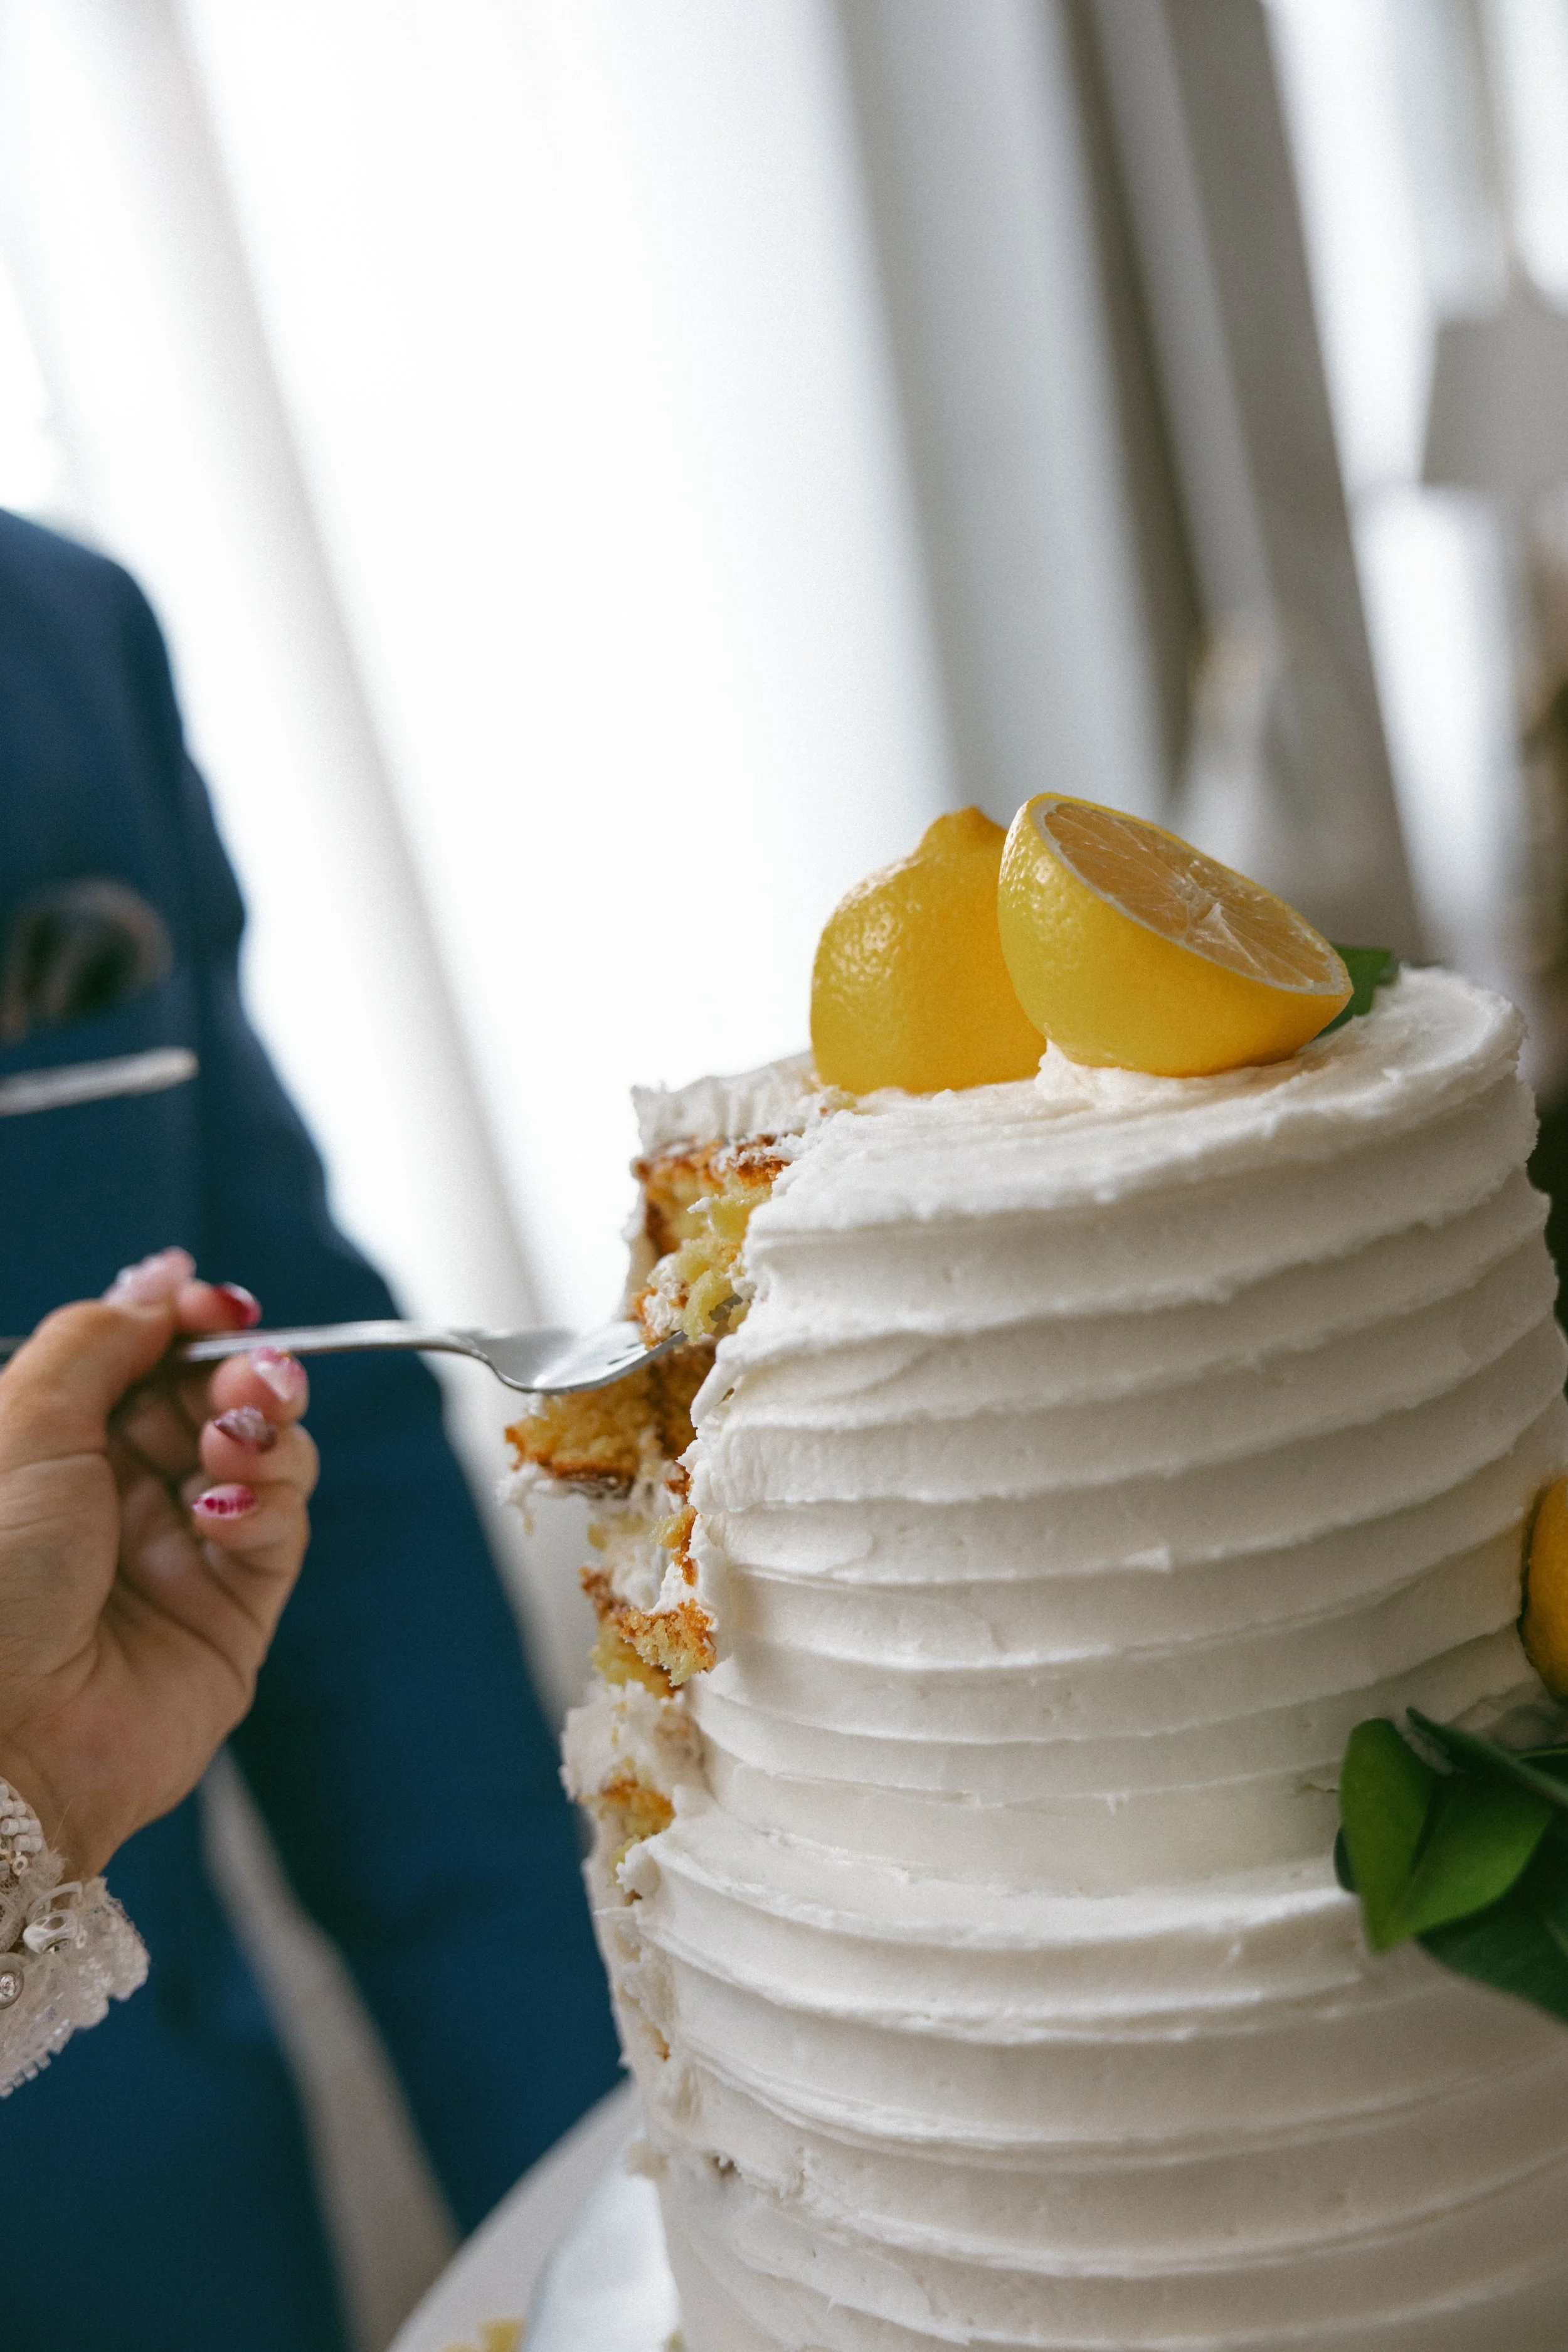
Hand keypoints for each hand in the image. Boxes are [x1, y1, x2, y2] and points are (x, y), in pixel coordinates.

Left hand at [0, 1248, 317, 1875]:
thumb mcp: (22, 1419)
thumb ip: (101, 1336)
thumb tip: (164, 1277)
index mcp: (57, 1444)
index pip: (150, 1356)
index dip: (192, 1322)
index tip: (219, 1306)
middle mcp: (119, 1494)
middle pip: (218, 1396)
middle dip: (244, 1371)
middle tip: (248, 1375)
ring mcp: (179, 1553)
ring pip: (268, 1455)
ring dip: (265, 1431)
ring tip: (232, 1442)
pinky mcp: (232, 1613)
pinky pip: (282, 1530)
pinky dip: (268, 1502)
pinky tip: (226, 1508)